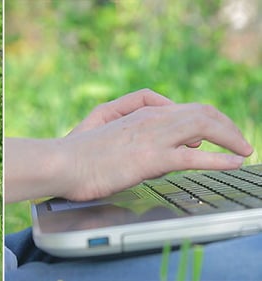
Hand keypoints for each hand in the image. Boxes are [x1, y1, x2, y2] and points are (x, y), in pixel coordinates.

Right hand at [57, 100, 252, 200]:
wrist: (61, 163)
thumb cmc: (77, 150)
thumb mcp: (101, 121)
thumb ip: (128, 115)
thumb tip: (154, 124)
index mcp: (138, 111)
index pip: (182, 108)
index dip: (204, 118)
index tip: (212, 135)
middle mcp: (150, 119)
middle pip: (200, 112)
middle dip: (225, 124)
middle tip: (237, 139)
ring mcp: (151, 137)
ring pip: (203, 126)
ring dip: (230, 136)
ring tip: (244, 148)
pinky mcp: (150, 159)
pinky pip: (194, 158)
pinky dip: (219, 159)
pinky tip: (234, 162)